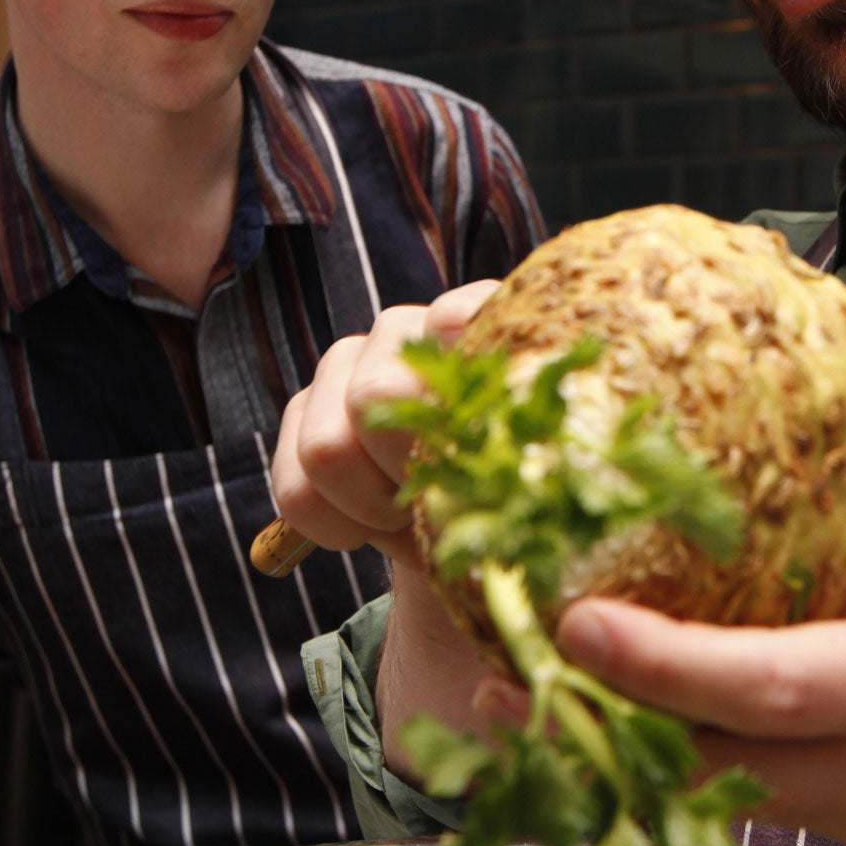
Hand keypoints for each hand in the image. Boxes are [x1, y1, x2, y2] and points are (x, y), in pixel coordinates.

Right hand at [270, 279, 507, 764]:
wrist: (472, 524)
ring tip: (413, 522)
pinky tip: (369, 530)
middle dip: (410, 476)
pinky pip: (293, 482)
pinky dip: (331, 525)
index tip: (479, 432)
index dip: (460, 368)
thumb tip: (535, 478)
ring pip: (329, 445)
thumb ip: (546, 463)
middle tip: (445, 510)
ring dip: (372, 507)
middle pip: (379, 396)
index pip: (461, 315)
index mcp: (490, 328)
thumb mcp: (552, 485)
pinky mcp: (304, 409)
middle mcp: (415, 330)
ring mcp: (352, 363)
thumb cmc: (525, 500)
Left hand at [551, 290, 845, 845]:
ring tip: (506, 690)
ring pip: (702, 801)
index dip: (667, 663)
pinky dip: (655, 767)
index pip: (773, 688)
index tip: (575, 620)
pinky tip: (588, 718)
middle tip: (498, 653)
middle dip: (593, 720)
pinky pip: (727, 806)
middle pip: (706, 765)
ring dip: (607, 751)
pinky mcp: (838, 825)